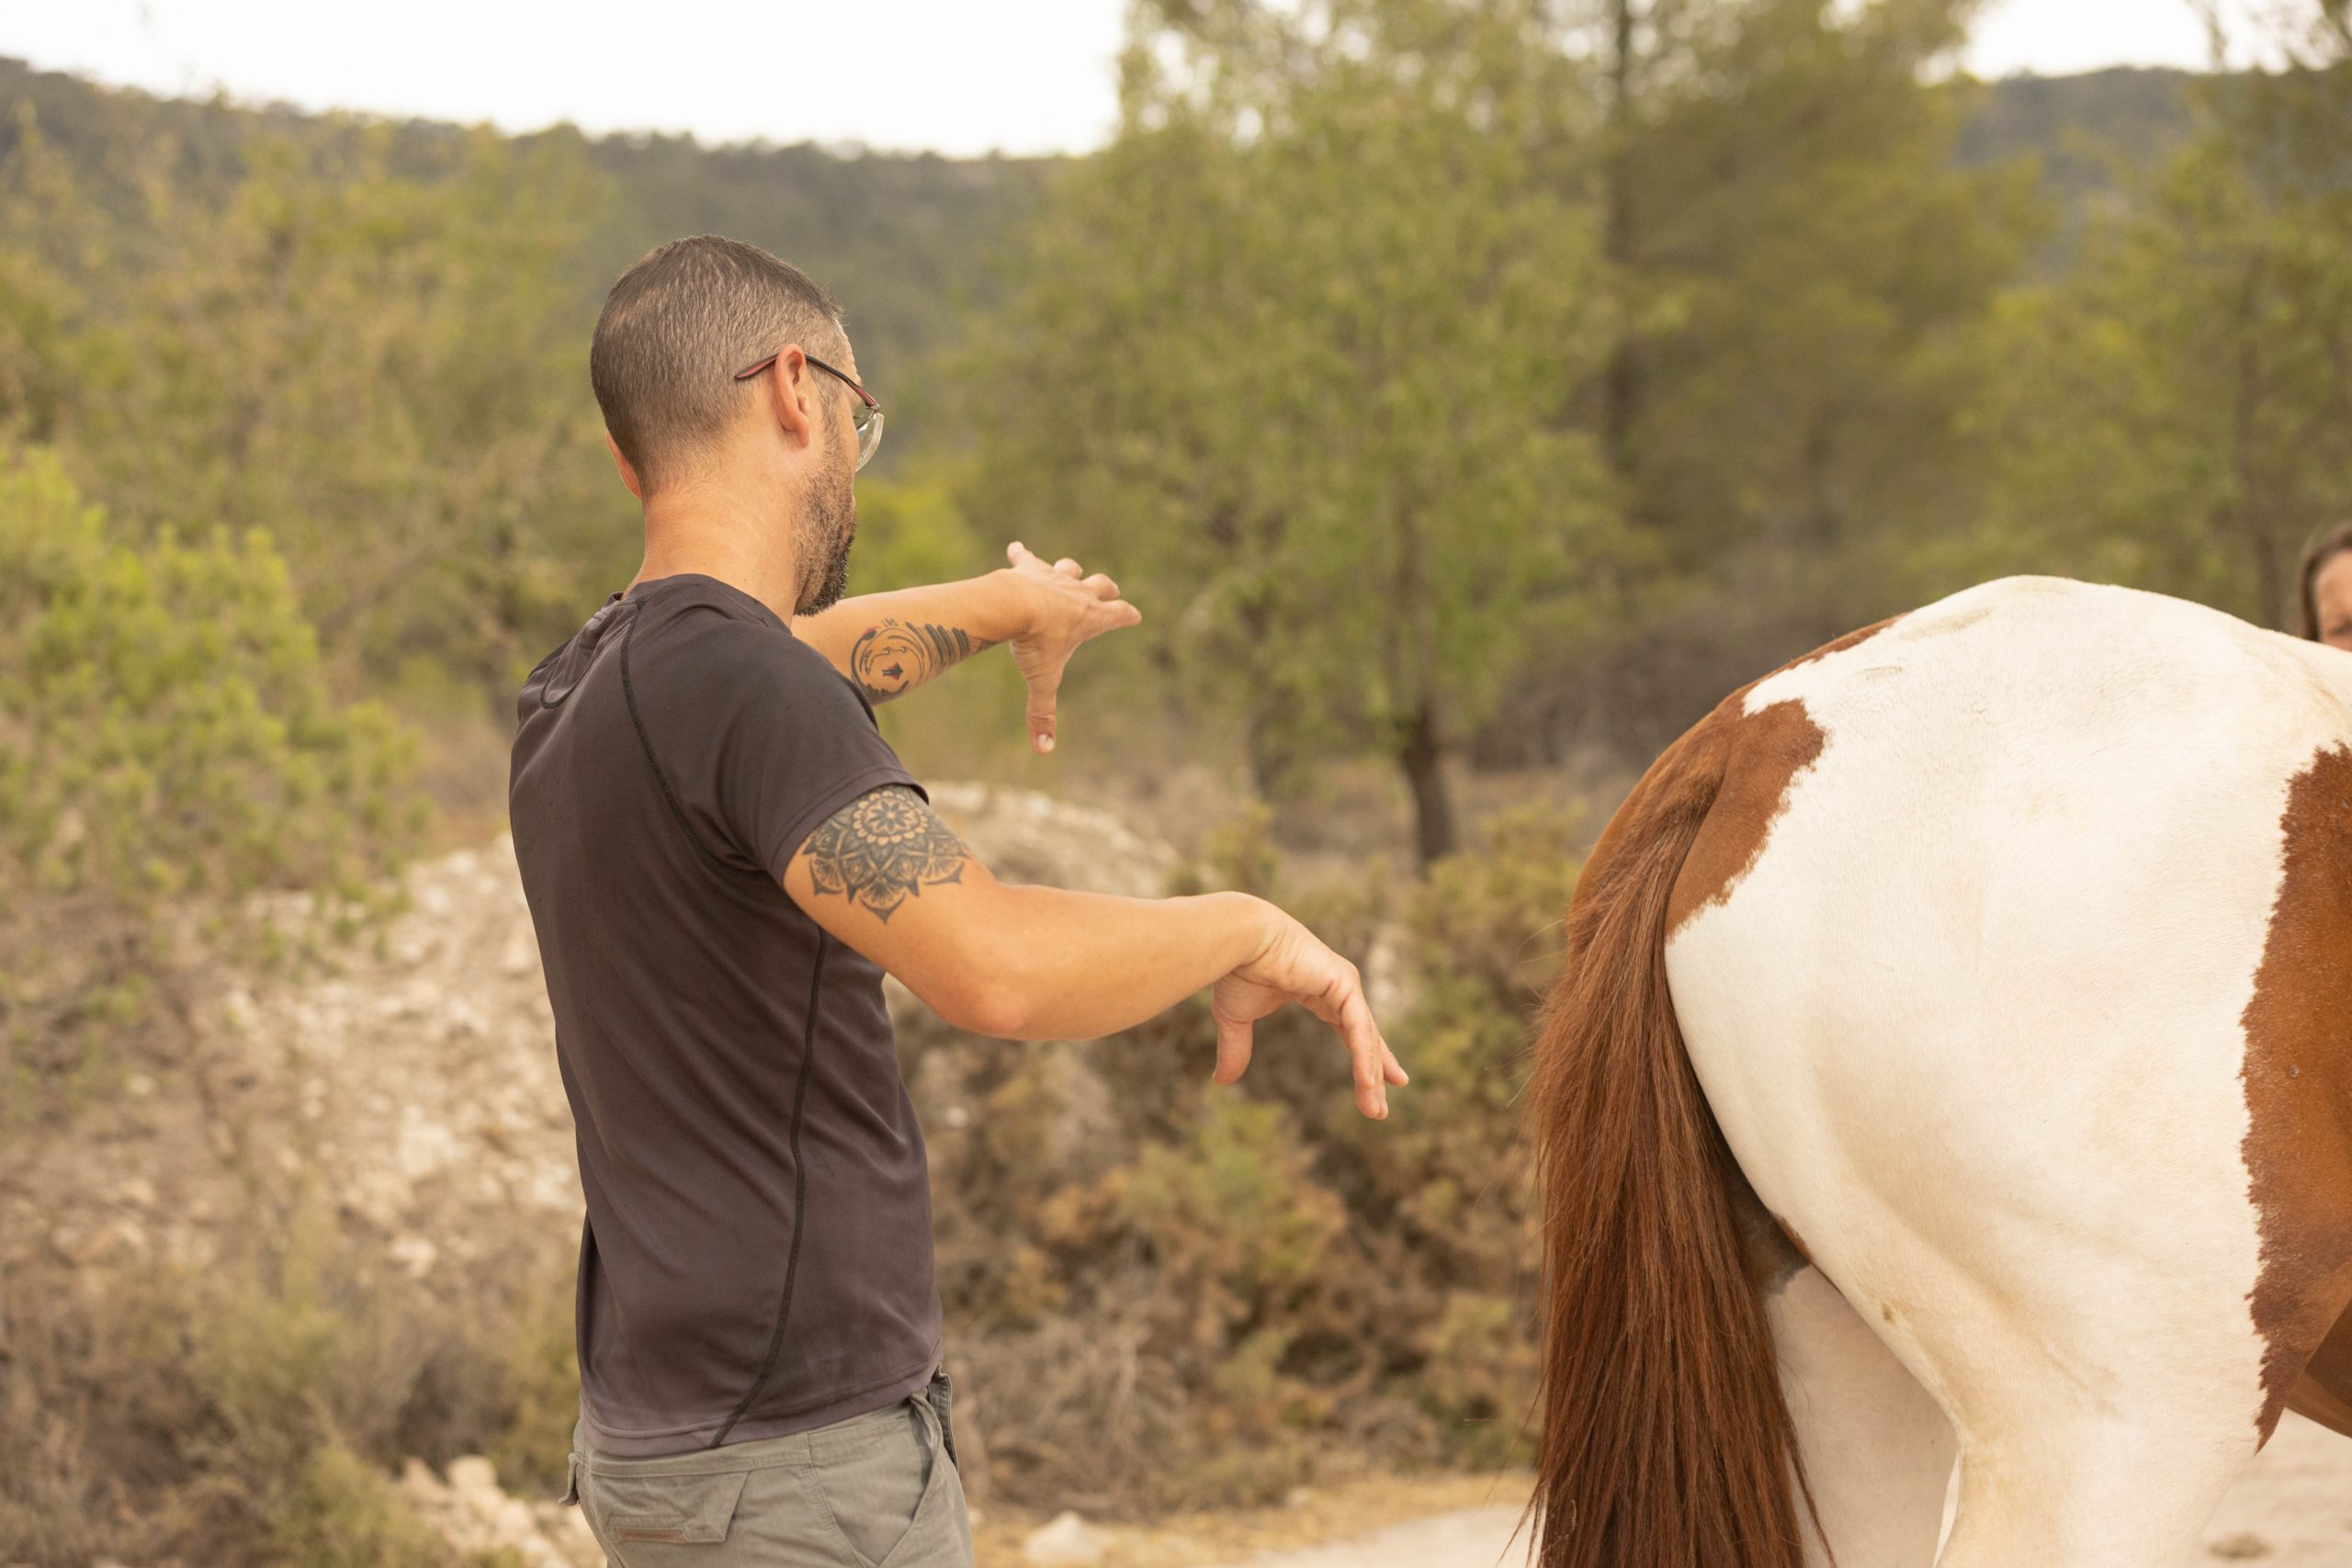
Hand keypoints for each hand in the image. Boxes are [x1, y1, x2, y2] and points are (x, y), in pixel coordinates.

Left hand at [1003, 541, 1141, 753]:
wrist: (1013, 605)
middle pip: (1102, 585)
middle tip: (1110, 591)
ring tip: (1069, 572)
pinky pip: (1026, 558)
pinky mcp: (1029, 569)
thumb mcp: (1043, 680)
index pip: (1121, 614)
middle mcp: (1079, 593)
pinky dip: (1021, 555)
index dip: (1128, 615)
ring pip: (1071, 568)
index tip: (1135, 616)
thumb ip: (1043, 714)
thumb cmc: (1035, 642)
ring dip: (1071, 571)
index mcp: (1092, 618)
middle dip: (1108, 589)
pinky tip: (1014, 550)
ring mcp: (1055, 578)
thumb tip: (1045, 750)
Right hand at [1210, 905, 1408, 1119]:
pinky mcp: (1344, 983)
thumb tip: (1221, 1082)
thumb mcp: (1235, 1019)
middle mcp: (1339, 986)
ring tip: (1376, 1111)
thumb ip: (1236, 1049)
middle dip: (1376, 1073)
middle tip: (1380, 1110)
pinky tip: (1370, 1082)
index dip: (1364, 1056)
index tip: (1379, 1083)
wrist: (1236, 940)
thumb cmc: (1236, 969)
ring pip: (1365, 1037)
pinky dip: (1365, 1056)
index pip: (1350, 1030)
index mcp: (1319, 991)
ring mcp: (1344, 983)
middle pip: (1365, 1038)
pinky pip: (1359, 1028)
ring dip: (1373, 1075)